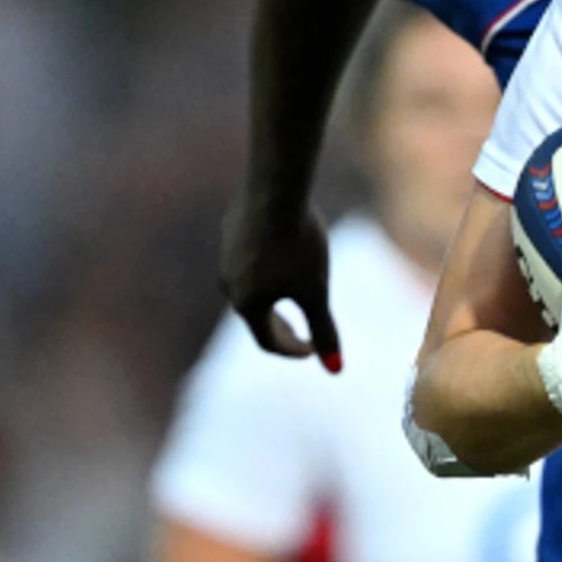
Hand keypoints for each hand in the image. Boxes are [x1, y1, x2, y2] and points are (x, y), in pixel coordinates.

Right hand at [223, 200, 341, 372]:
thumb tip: (335, 369)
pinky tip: (282, 256)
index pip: (269, 341)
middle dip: (281, 329)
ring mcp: (225, 257)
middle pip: (255, 317)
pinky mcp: (229, 231)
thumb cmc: (298, 246)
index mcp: (248, 305)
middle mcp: (228, 285)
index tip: (314, 349)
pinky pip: (248, 261)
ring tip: (291, 296)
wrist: (275, 191)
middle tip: (302, 335)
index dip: (293, 350)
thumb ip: (324, 330)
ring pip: (250, 288)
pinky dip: (266, 270)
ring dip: (271, 300)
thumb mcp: (317, 291)